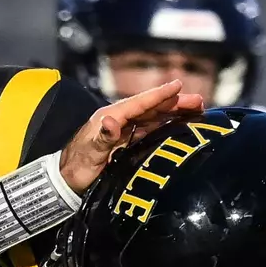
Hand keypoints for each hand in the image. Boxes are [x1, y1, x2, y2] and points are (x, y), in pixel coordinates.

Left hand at [58, 79, 206, 191]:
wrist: (67, 181)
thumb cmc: (76, 167)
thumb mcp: (89, 153)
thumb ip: (102, 138)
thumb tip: (111, 121)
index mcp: (109, 117)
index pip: (139, 104)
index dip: (159, 95)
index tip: (178, 85)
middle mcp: (118, 120)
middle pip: (151, 108)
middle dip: (174, 103)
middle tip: (199, 101)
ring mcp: (123, 131)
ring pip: (153, 118)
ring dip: (173, 113)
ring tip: (196, 110)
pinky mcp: (126, 143)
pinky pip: (150, 130)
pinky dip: (165, 126)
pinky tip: (178, 125)